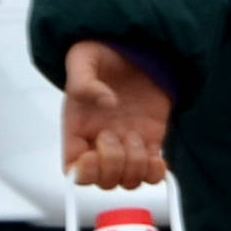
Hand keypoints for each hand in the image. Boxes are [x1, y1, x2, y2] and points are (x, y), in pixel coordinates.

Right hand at [63, 40, 174, 187]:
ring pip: (129, 181)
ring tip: (136, 136)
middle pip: (104, 181)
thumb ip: (84, 80)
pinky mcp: (151, 140)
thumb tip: (105, 102)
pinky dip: (156, 173)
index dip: (85, 171)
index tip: (94, 150)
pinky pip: (153, 173)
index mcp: (77, 130)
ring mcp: (127, 144)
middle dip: (113, 164)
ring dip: (135, 165)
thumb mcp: (84, 59)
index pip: (74, 171)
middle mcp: (100, 143)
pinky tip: (156, 157)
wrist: (134, 48)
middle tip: (115, 134)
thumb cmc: (103, 55)